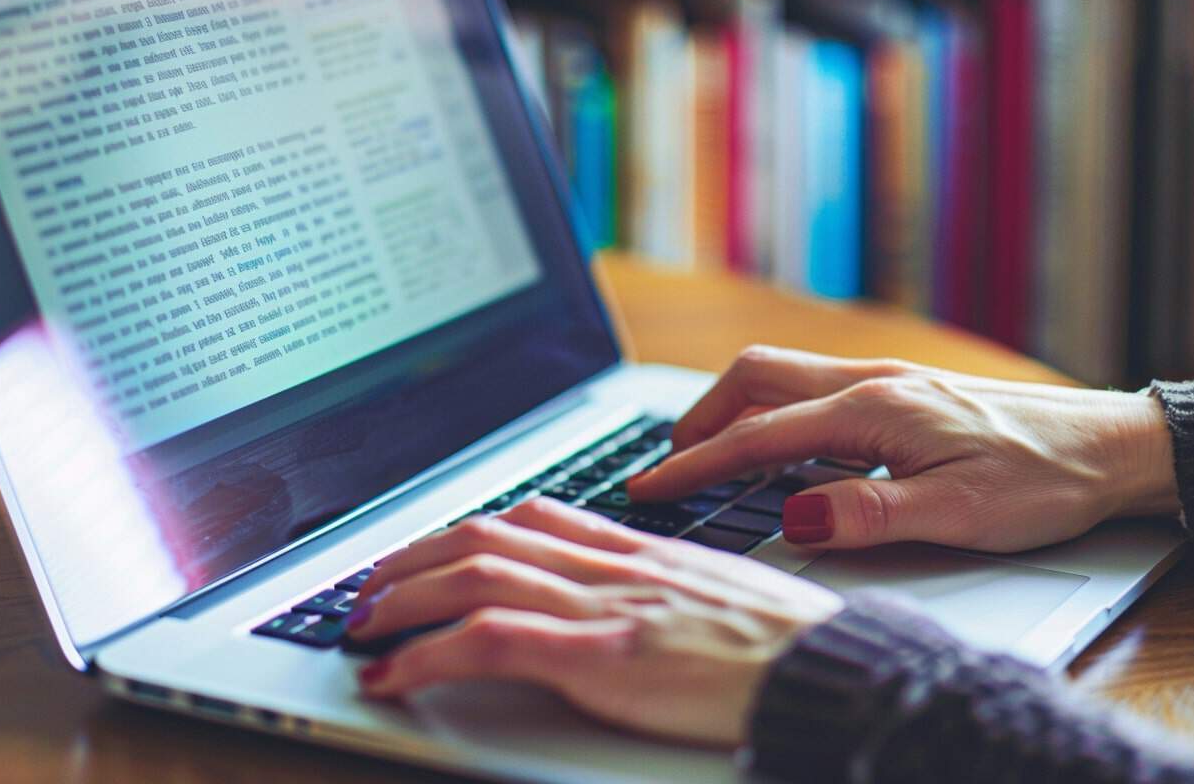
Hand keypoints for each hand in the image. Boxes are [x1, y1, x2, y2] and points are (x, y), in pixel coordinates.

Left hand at [348, 497, 842, 746]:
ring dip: (402, 598)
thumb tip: (626, 593)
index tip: (428, 549)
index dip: (467, 530)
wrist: (836, 674)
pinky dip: (429, 656)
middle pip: (488, 537)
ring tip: (358, 624)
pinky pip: (492, 642)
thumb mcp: (720, 593)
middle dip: (413, 557)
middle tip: (367, 584)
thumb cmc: (789, 645)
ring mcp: (605, 607)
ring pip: (475, 575)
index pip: (534, 517)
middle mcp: (613, 566)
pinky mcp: (602, 658)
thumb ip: (661, 584)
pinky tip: (392, 676)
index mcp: (640, 550)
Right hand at [629, 346, 1178, 552]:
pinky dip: (771, 413)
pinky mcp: (900, 392)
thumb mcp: (959, 513)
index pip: (759, 436)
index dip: (696, 463)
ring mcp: (885, 381)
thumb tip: (794, 518)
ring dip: (732, 411)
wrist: (1111, 444)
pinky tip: (778, 450)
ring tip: (706, 456)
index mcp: (874, 408)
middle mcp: (871, 382)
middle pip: (755, 379)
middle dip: (699, 418)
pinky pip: (811, 390)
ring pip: (781, 378)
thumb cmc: (1045, 477)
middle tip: (668, 465)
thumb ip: (869, 513)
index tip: (649, 486)